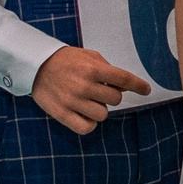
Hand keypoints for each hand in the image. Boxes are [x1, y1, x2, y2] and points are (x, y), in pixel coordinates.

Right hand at [29, 46, 150, 134]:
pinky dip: (89, 123)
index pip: (123, 79)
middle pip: (115, 100)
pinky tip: (84, 113)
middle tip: (99, 90)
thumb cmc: (65, 60)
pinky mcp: (62, 114)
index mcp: (93, 69)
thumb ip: (107, 69)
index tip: (146, 90)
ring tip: (88, 100)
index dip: (138, 85)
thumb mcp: (88, 56)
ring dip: (99, 109)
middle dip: (111, 95)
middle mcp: (84, 85)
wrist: (36, 66)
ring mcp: (73, 101)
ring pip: (102, 115)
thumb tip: (124, 86)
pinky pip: (87, 127)